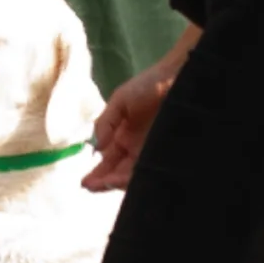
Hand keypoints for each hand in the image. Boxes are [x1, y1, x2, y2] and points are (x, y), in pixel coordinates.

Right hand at [80, 63, 171, 192]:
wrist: (178, 76)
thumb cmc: (148, 86)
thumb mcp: (119, 101)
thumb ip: (105, 123)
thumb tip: (97, 148)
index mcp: (123, 138)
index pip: (108, 161)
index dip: (97, 173)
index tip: (85, 182)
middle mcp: (136, 150)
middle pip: (119, 172)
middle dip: (104, 181)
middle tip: (91, 186)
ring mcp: (152, 153)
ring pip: (133, 175)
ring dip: (118, 182)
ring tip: (106, 183)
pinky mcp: (168, 154)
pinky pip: (152, 170)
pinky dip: (139, 177)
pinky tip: (126, 180)